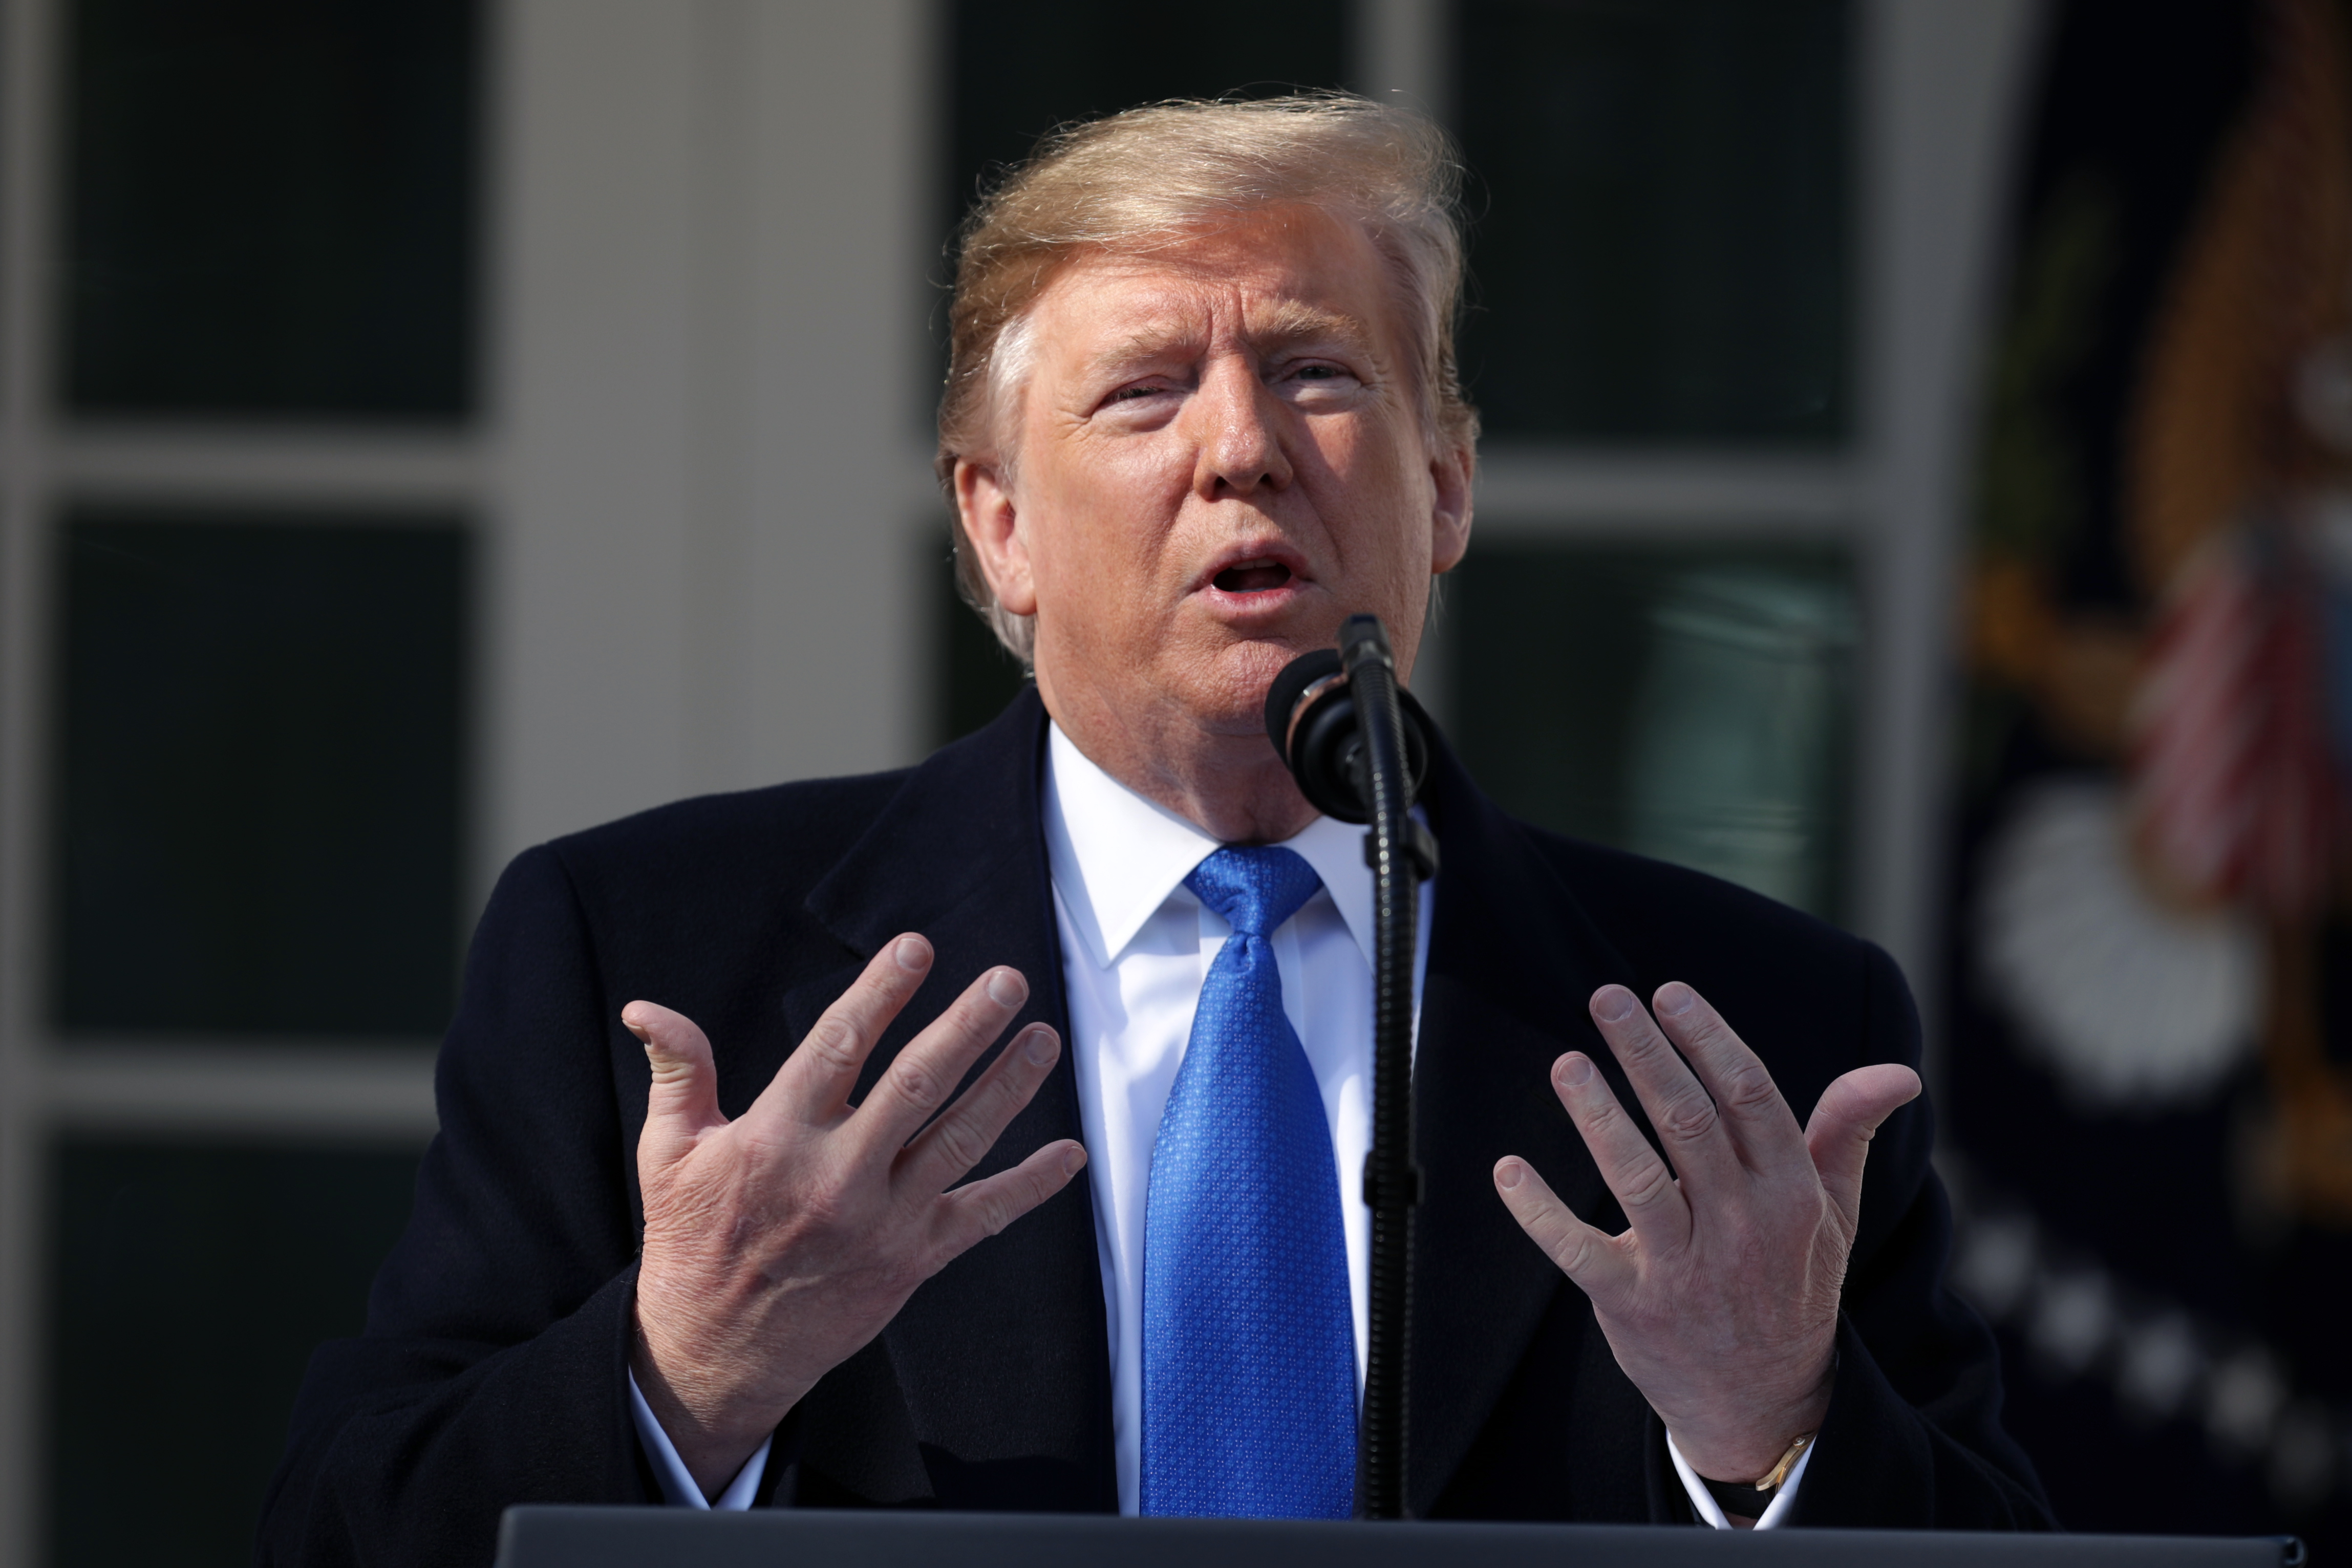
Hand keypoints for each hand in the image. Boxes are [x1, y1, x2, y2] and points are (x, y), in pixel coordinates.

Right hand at [623, 934, 1086, 1495]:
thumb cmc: (694, 1241)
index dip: (879, 993)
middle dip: (967, 1028)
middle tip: (1008, 982)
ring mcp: (882, 1221)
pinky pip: (983, 1216)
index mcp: (775, 1140)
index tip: (915, 948)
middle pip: (915, 1086)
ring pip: (960, 1140)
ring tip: (1043, 1038)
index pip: (837, 1048)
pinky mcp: (913, 1260)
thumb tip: (647, 1008)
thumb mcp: (667, 1153)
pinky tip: (1070, 1153)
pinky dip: (1031, 1185)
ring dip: (1009, 1086)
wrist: (715, 1351)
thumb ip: (678, 1072)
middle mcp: (836, 1177)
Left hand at [1492, 981, 1918, 1487]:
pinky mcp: (1632, 1303)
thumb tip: (1898, 1072)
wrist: (1764, 1403)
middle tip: (1607, 998)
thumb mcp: (1834, 1214)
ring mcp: (1685, 1268)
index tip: (1670, 993)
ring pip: (1635, 1178)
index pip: (1751, 1099)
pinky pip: (1579, 1250)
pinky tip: (1507, 1170)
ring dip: (1597, 1117)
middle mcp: (1741, 1226)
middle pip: (1689, 1122)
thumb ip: (1847, 1132)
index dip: (1710, 1041)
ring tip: (1567, 1064)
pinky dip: (1539, 1212)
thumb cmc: (1792, 1284)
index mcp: (1791, 1195)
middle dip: (1646, 1055)